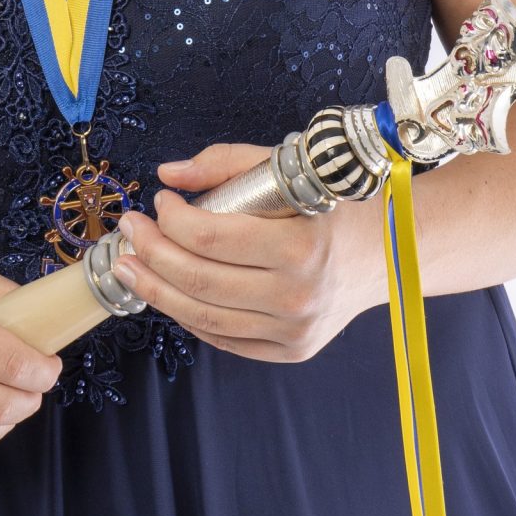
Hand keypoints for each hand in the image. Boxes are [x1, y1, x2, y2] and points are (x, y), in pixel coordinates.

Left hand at [113, 143, 375, 361]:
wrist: (387, 253)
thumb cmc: (332, 205)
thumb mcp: (286, 169)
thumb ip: (225, 164)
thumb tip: (167, 173)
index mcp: (301, 246)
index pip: (210, 239)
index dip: (171, 220)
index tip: (159, 202)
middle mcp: (298, 295)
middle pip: (199, 279)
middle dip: (151, 252)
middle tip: (130, 229)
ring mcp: (294, 329)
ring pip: (202, 316)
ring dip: (155, 289)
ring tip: (128, 266)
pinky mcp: (290, 351)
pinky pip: (223, 338)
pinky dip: (187, 315)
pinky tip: (167, 292)